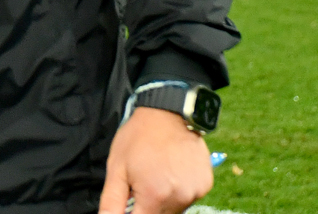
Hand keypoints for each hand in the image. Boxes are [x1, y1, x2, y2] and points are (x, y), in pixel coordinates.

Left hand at [97, 107, 213, 213]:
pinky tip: (172, 172)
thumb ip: (111, 201)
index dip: (133, 212)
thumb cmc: (138, 137)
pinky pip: (189, 198)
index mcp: (154, 196)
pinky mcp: (205, 184)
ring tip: (158, 174)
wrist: (168, 112)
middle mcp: (179, 197)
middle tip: (142, 182)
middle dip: (148, 206)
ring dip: (164, 200)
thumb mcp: (116, 168)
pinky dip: (180, 191)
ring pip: (175, 209)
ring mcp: (195, 192)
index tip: (131, 201)